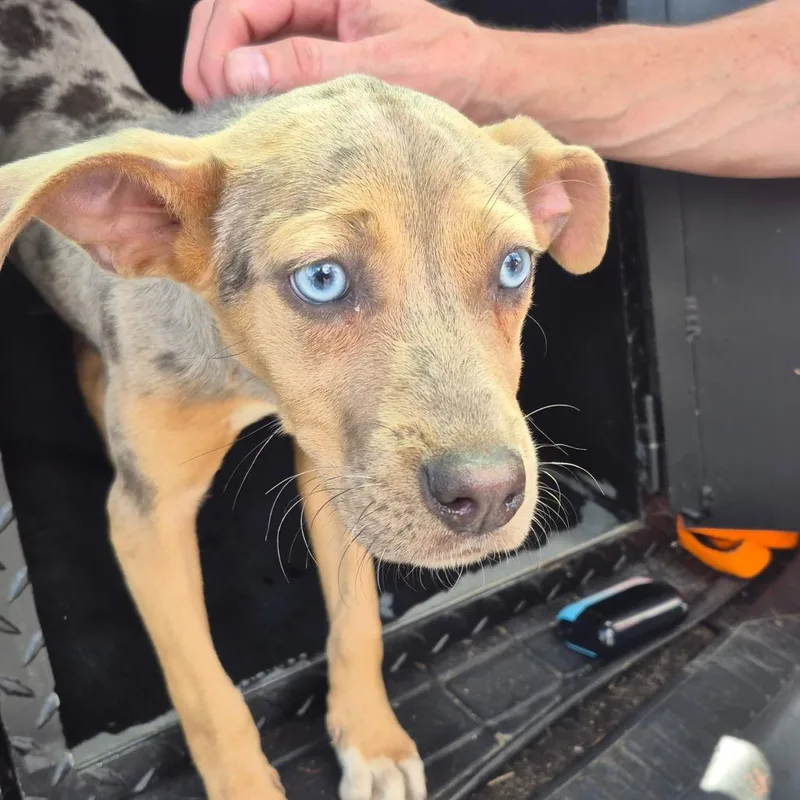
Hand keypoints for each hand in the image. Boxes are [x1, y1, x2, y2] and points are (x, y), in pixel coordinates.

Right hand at [182, 0, 492, 118]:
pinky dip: (250, 88)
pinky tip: (249, 115)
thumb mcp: (377, 67)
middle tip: (212, 108)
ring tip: (227, 115)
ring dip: (224, 73)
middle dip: (210, 56)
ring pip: (242, 39)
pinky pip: (267, 64)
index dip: (218, 44)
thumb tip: (236, 68)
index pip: (241, 0)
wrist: (482, 83)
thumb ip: (308, 64)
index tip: (215, 90)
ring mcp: (311, 26)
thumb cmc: (446, 67)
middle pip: (229, 13)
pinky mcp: (317, 56)